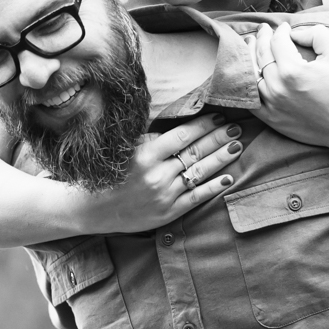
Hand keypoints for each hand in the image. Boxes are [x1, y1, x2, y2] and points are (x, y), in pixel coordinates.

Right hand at [67, 115, 244, 235]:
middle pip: (195, 153)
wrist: (92, 210)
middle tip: (236, 127)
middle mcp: (156, 175)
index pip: (182, 136)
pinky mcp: (167, 212)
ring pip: (199, 173)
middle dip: (218, 138)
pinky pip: (195, 198)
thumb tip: (178, 124)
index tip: (218, 116)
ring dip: (221, 159)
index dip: (203, 125)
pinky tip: (227, 178)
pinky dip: (213, 188)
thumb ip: (149, 137)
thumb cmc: (109, 174)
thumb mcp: (125, 150)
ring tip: (236, 146)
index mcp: (145, 155)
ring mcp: (164, 195)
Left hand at [252, 23, 328, 150]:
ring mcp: (272, 105)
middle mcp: (277, 88)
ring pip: (251, 75)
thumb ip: (315, 34)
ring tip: (251, 45)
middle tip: (263, 29)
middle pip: (261, 55)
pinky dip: (247, 84)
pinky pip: (251, 99)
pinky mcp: (271, 119)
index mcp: (292, 71)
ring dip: (251, 57)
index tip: (285, 27)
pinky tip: (248, 74)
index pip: (277, 42)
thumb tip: (294, 33)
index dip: (280, 31)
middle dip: (262, 38)